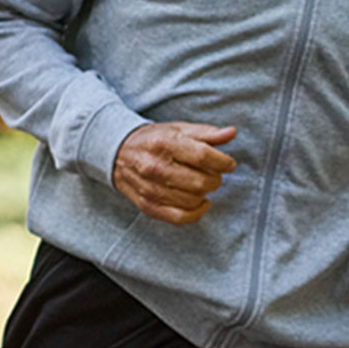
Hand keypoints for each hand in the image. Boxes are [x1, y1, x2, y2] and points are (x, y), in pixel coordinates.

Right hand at [111, 121, 235, 225]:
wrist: (117, 152)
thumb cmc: (154, 140)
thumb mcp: (178, 130)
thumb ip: (207, 133)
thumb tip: (231, 133)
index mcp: (166, 143)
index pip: (204, 156)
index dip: (223, 162)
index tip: (229, 164)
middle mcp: (156, 167)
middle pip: (201, 181)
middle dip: (215, 179)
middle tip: (213, 174)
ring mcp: (151, 189)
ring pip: (194, 200)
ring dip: (205, 193)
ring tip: (202, 184)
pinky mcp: (148, 206)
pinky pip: (180, 217)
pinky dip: (197, 213)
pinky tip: (201, 202)